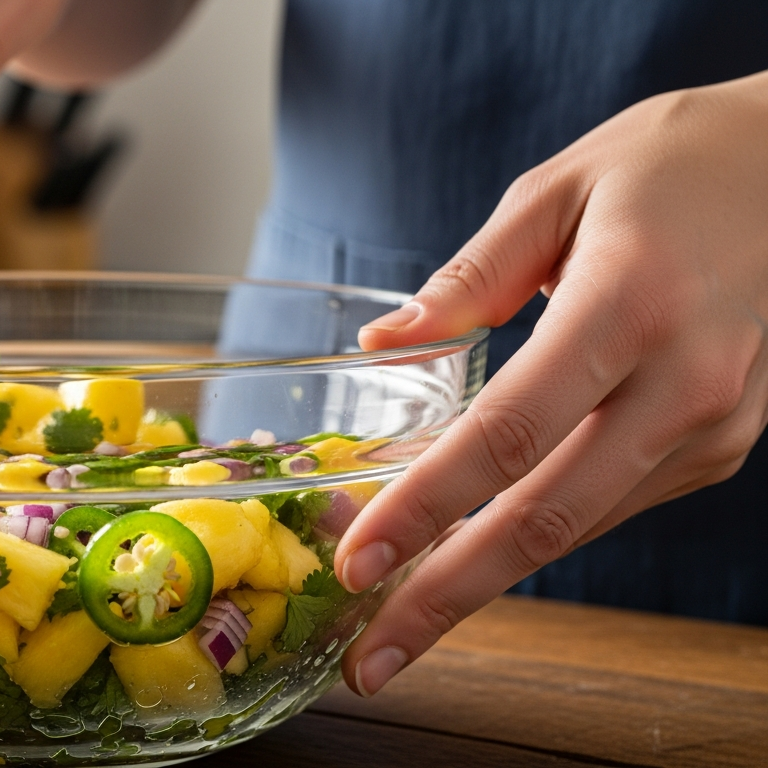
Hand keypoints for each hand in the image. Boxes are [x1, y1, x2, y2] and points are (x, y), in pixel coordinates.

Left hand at [338, 71, 767, 696]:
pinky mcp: (721, 443)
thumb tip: (387, 345)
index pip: (508, 433)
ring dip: (485, 579)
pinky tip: (473, 553)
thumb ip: (469, 277)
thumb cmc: (673, 164)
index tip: (357, 561)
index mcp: (627, 306)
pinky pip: (609, 502)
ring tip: (400, 621)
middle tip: (373, 658)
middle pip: (547, 517)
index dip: (427, 506)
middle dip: (448, 596)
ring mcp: (712, 424)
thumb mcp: (558, 189)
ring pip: (580, 526)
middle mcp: (680, 383)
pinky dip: (536, 536)